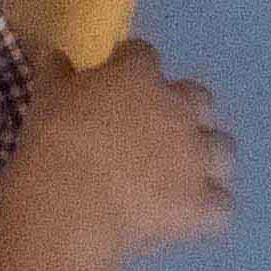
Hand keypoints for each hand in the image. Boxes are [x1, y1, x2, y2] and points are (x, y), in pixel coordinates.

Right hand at [4, 43, 236, 268]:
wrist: (71, 202)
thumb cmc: (55, 142)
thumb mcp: (47, 96)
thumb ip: (57, 71)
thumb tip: (55, 54)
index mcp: (140, 77)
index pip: (144, 56)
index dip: (130, 65)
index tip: (116, 76)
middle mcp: (179, 111)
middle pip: (200, 99)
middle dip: (185, 111)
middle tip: (157, 129)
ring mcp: (195, 158)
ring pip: (223, 149)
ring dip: (208, 158)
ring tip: (185, 173)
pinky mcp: (200, 203)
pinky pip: (222, 207)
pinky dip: (210, 211)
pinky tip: (191, 216)